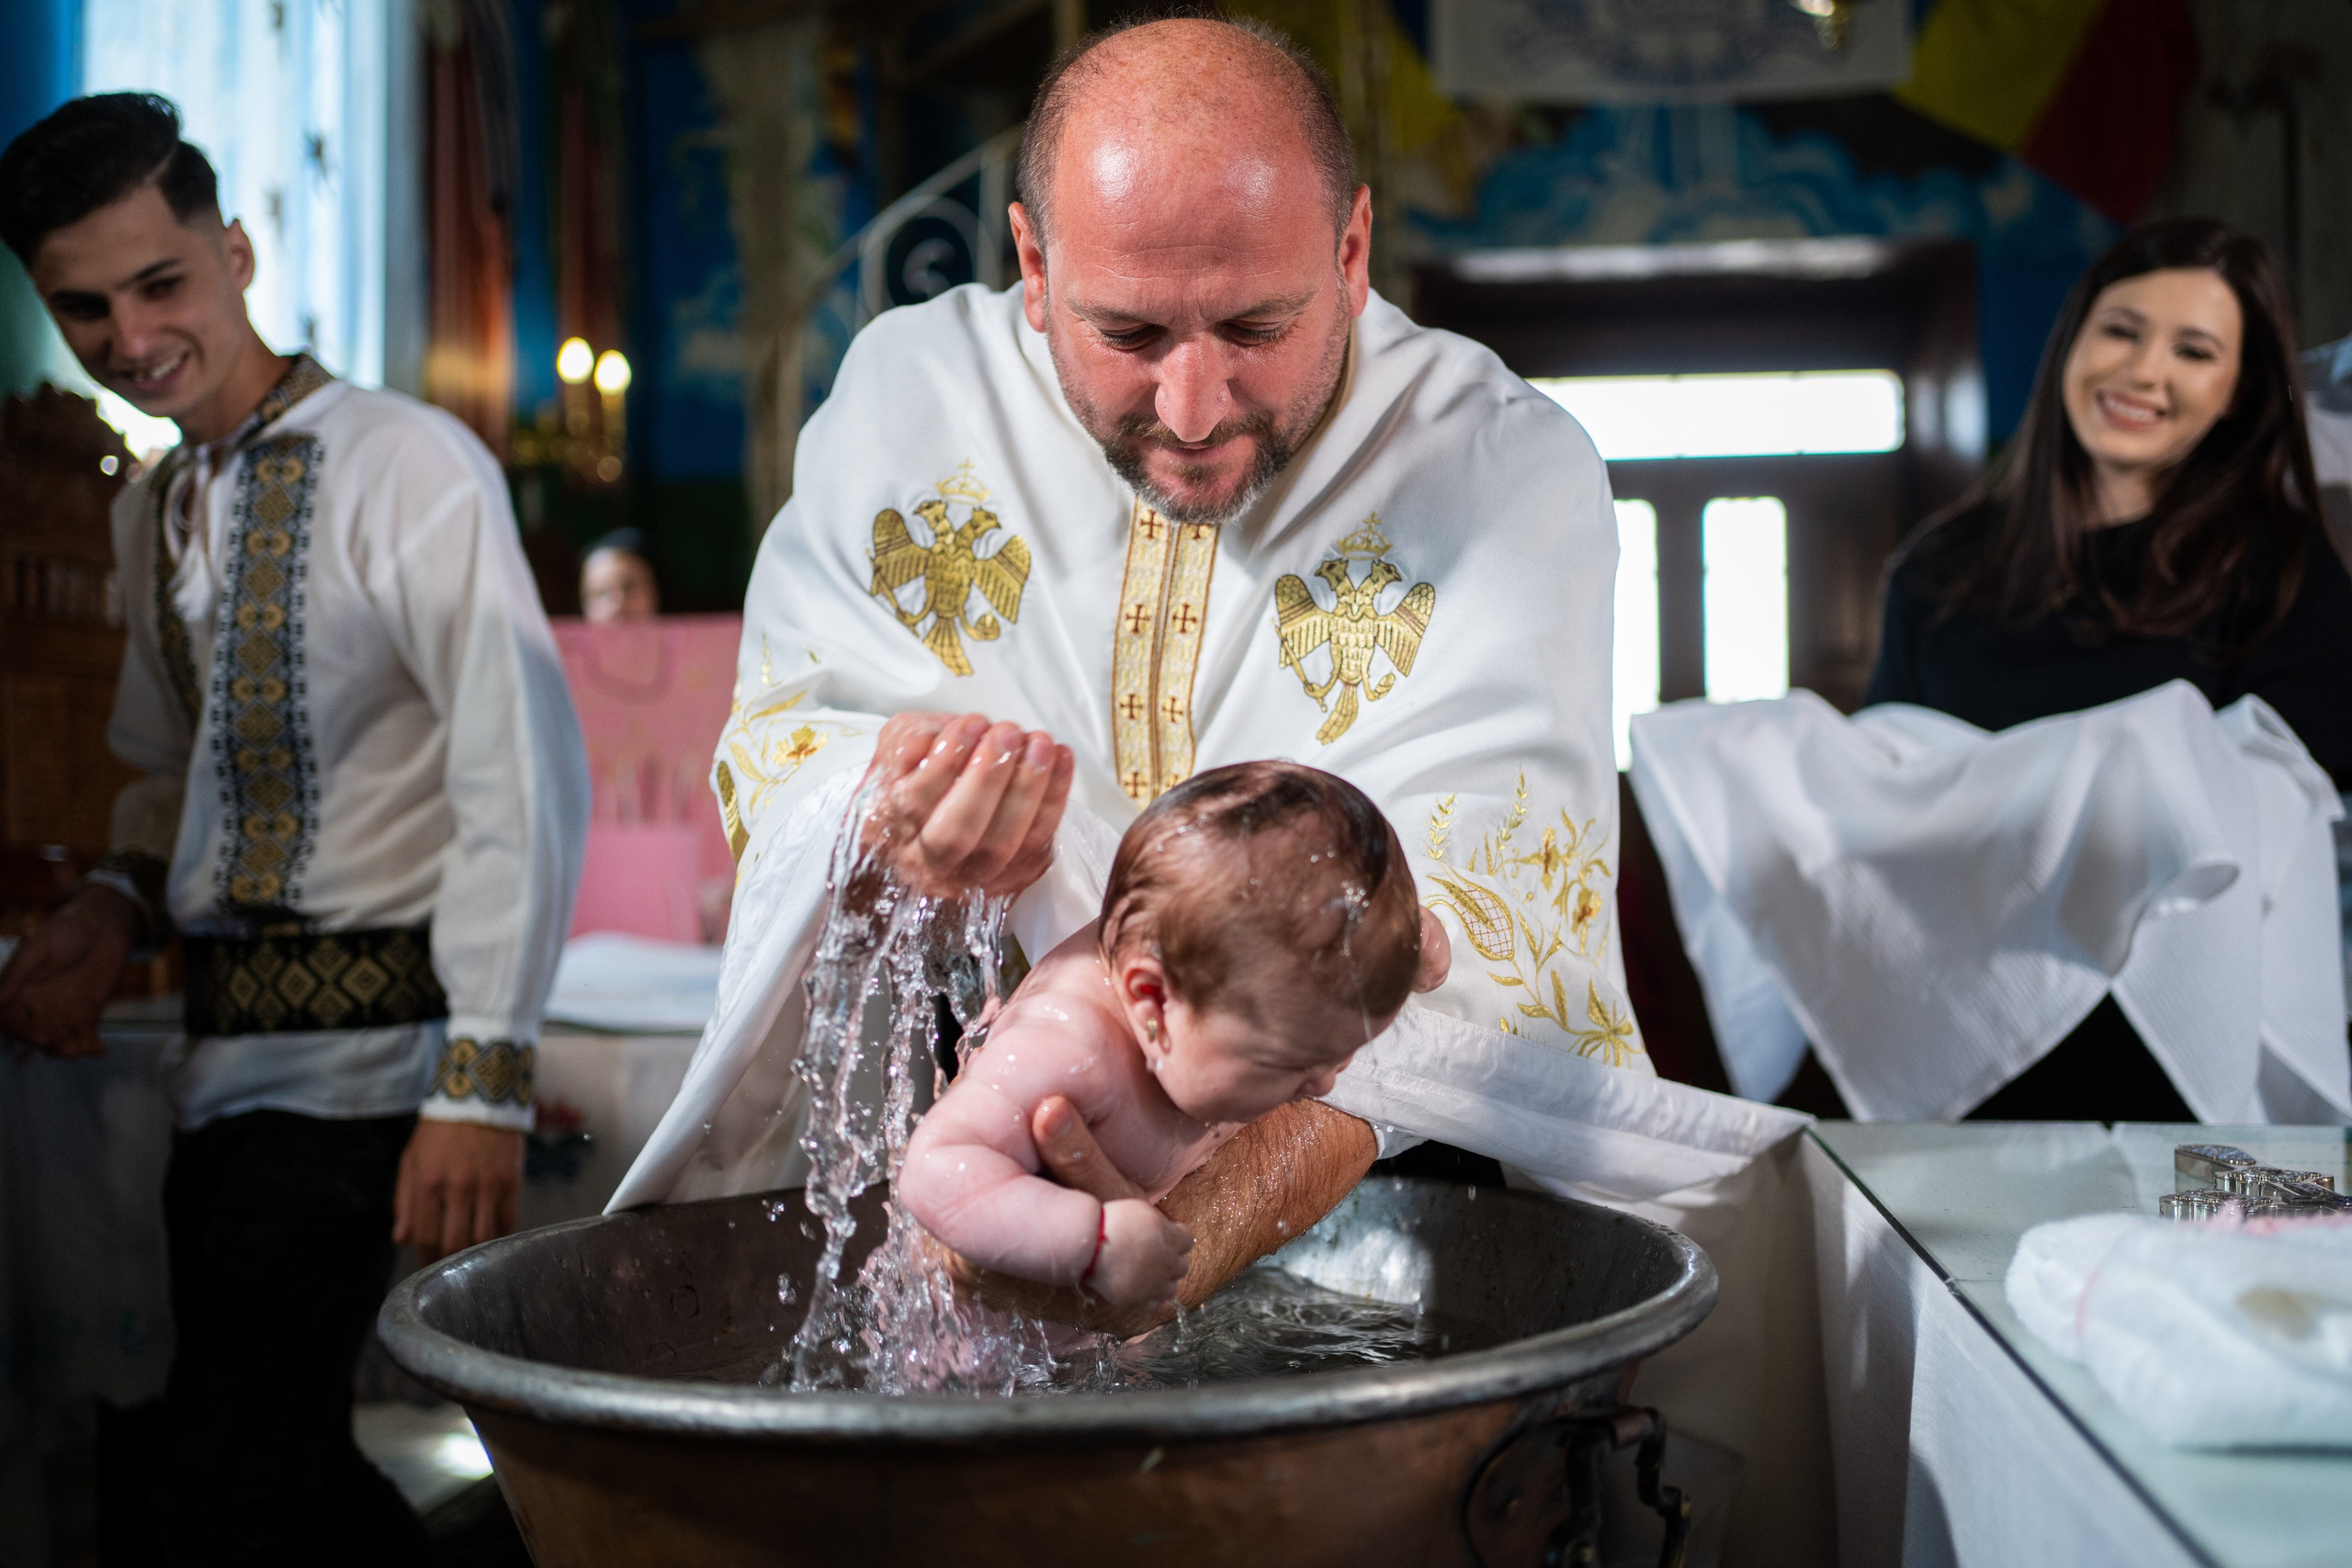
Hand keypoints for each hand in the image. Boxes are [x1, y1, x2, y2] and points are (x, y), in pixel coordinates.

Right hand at [0, 886, 139, 1057]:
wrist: (104, 923)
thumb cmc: (65, 929)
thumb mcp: (38, 948)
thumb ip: (18, 973)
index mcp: (18, 991)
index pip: (12, 1019)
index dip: (23, 1031)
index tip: (41, 1037)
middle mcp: (36, 1006)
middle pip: (36, 1034)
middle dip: (49, 1045)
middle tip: (66, 1050)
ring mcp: (61, 1011)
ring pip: (60, 1038)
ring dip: (68, 1048)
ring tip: (81, 1052)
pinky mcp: (86, 1012)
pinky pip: (85, 1033)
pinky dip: (91, 1044)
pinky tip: (99, 1051)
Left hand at [393, 1119, 522, 1263]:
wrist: (479, 1097)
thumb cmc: (439, 1131)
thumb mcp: (411, 1160)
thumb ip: (405, 1201)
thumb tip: (401, 1240)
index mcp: (428, 1182)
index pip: (426, 1235)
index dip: (426, 1259)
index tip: (427, 1270)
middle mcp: (458, 1187)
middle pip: (455, 1242)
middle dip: (450, 1263)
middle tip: (449, 1273)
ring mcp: (488, 1186)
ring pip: (483, 1237)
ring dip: (475, 1255)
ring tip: (471, 1263)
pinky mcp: (512, 1182)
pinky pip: (509, 1222)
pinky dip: (501, 1239)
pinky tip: (494, 1245)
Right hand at [860, 712, 1071, 899]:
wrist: (929, 833)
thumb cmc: (915, 779)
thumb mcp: (896, 752)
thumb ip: (909, 740)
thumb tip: (936, 739)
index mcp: (884, 827)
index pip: (914, 801)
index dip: (946, 760)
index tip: (972, 723)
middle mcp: (923, 861)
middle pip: (955, 833)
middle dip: (986, 779)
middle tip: (1008, 732)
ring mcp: (967, 878)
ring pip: (999, 845)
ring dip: (1025, 789)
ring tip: (1039, 743)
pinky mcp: (1009, 879)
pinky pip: (1035, 844)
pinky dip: (1053, 800)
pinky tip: (1061, 758)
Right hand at [1088, 1197, 1193, 1306]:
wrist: (1092, 1245)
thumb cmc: (1115, 1221)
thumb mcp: (1143, 1211)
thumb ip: (1160, 1223)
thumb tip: (1164, 1230)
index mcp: (1173, 1240)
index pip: (1188, 1241)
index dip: (1178, 1237)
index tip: (1166, 1235)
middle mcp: (1169, 1264)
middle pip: (1183, 1266)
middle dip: (1173, 1260)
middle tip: (1157, 1255)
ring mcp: (1155, 1285)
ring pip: (1172, 1289)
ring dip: (1164, 1282)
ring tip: (1150, 1276)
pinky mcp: (1139, 1301)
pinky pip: (1154, 1305)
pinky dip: (1150, 1298)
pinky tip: (1140, 1289)